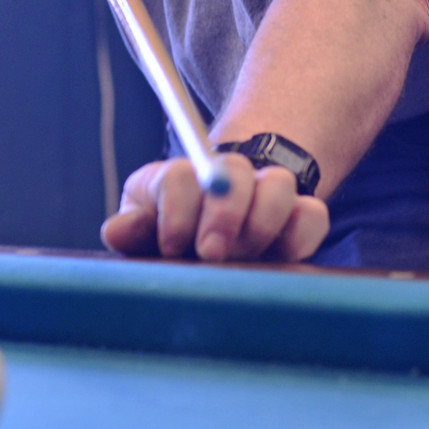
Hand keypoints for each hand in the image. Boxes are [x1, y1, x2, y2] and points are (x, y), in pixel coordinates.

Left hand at [101, 154, 330, 262]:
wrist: (211, 248)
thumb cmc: (169, 242)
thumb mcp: (145, 234)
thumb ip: (133, 231)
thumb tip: (115, 231)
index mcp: (180, 180)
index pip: (180, 177)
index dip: (178, 209)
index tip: (172, 245)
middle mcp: (225, 177)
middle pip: (233, 171)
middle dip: (223, 212)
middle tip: (211, 252)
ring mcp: (265, 195)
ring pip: (278, 184)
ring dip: (262, 220)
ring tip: (246, 257)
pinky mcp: (300, 219)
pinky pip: (313, 214)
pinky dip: (302, 231)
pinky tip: (282, 254)